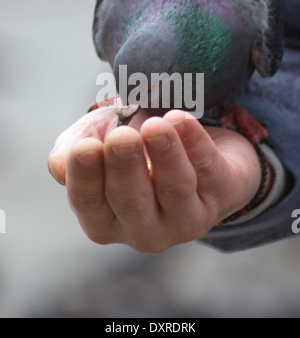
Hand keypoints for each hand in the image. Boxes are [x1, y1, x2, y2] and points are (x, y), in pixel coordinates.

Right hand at [48, 106, 269, 252]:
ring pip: (176, 189)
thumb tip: (63, 165)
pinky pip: (209, 170)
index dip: (86, 176)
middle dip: (126, 168)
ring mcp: (185, 219)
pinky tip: (181, 119)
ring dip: (165, 157)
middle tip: (122, 137)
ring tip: (155, 126)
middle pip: (132, 201)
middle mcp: (144, 229)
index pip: (89, 202)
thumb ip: (72, 153)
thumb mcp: (96, 144)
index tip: (86, 147)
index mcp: (105, 220)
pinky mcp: (221, 196)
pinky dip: (196, 144)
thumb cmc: (135, 150)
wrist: (188, 147)